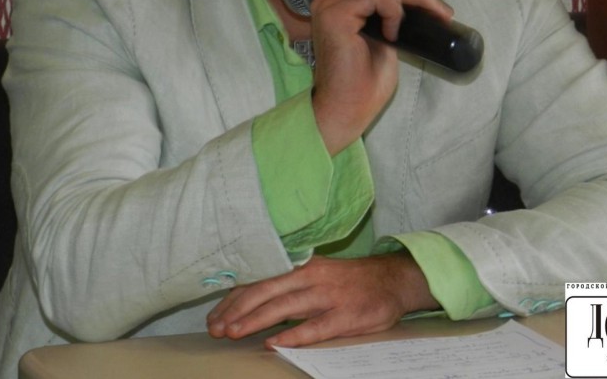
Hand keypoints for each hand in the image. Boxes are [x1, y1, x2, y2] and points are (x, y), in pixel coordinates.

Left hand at [205, 253, 438, 347]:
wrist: (391, 279)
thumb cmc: (346, 280)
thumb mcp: (314, 273)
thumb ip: (286, 283)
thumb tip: (247, 299)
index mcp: (300, 264)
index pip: (259, 280)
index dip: (233, 299)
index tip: (214, 318)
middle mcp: (311, 276)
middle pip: (266, 291)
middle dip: (237, 311)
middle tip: (217, 329)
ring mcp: (329, 295)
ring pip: (286, 306)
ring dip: (256, 320)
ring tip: (234, 333)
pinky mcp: (347, 315)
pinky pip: (317, 326)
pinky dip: (295, 334)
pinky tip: (276, 342)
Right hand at [308, 0, 452, 154]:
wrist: (347, 110)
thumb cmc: (363, 84)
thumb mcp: (384, 39)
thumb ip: (389, 16)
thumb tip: (415, 2)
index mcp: (337, 3)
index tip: (434, 7)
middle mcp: (328, 0)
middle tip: (438, 11)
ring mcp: (328, 6)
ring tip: (426, 17)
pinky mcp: (334, 16)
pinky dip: (392, 9)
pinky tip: (394, 33)